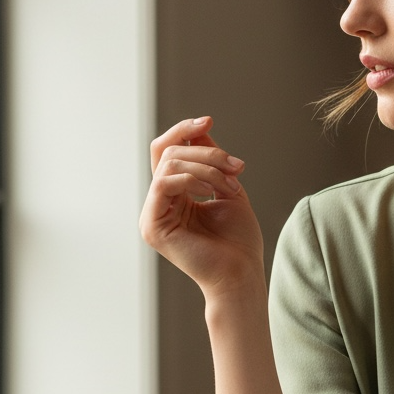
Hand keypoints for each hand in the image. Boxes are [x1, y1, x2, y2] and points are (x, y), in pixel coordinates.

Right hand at [140, 116, 263, 294]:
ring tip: (233, 185)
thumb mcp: (227, 189)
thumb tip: (200, 127)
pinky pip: (164, 183)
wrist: (242, 274)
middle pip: (167, 152)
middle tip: (237, 166)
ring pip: (169, 164)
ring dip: (208, 167)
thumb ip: (211, 161)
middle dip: (206, 151)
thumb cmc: (239, 240)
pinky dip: (193, 180)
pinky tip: (214, 192)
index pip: (167, 152)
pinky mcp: (152, 226)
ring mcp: (152, 215)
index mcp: (174, 196)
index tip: (208, 120)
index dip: (184, 131)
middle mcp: (159, 204)